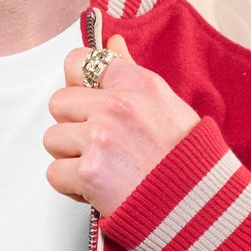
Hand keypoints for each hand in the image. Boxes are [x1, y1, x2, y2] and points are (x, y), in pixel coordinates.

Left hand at [43, 37, 199, 214]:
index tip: (88, 104)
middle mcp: (116, 106)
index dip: (78, 86)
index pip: (78, 62)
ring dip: (71, 157)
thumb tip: (111, 42)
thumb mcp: (167, 104)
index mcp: (138, 84)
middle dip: (73, 126)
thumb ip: (131, 72)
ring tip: (104, 168)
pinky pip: (54, 173)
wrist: (198, 207)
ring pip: (53, 139)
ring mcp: (99, 139)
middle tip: (100, 145)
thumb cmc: (187, 159)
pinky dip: (72, 186)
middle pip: (59, 103)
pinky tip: (99, 188)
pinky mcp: (88, 173)